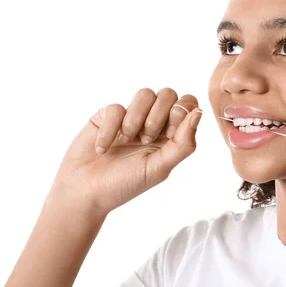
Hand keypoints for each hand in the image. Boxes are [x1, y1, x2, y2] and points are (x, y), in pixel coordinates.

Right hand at [49, 88, 202, 216]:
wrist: (84, 193)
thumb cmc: (125, 184)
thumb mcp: (160, 168)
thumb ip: (183, 142)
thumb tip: (199, 113)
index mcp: (171, 135)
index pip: (188, 104)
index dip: (181, 112)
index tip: (168, 134)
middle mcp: (153, 122)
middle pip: (168, 93)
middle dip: (159, 114)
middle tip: (146, 139)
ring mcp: (131, 117)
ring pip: (145, 94)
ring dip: (137, 118)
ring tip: (126, 141)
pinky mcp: (107, 115)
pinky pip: (116, 107)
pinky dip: (111, 130)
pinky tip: (103, 149)